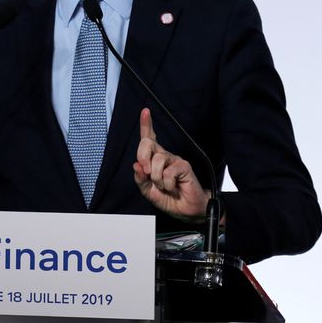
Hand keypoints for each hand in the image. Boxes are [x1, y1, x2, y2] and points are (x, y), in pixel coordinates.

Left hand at [134, 108, 208, 222]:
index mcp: (153, 159)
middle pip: (147, 143)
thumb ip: (140, 179)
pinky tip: (173, 187)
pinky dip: (166, 183)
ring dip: (156, 178)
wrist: (185, 210)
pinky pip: (168, 171)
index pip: (148, 138)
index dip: (146, 124)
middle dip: (142, 157)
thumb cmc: (168, 199)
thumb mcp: (148, 191)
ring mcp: (174, 159)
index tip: (145, 111)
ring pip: (157, 159)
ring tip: (163, 186)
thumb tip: (136, 166)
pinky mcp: (183, 166)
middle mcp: (163, 156)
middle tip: (147, 173)